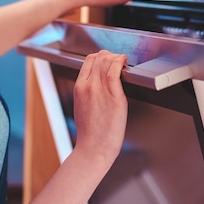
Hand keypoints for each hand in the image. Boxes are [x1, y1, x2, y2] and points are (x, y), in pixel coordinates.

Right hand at [73, 50, 127, 164]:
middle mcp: (88, 86)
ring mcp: (100, 91)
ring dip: (116, 57)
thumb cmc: (90, 133)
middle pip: (98, 58)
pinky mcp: (114, 97)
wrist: (94, 148)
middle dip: (110, 55)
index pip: (89, 61)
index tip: (108, 58)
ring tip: (122, 61)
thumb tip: (95, 83)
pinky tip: (124, 62)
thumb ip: (86, 92)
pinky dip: (120, 62)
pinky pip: (115, 72)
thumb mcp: (81, 106)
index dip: (100, 56)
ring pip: (107, 62)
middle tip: (117, 59)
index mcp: (79, 88)